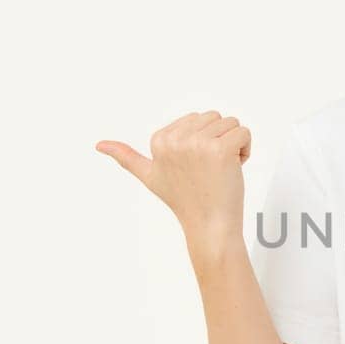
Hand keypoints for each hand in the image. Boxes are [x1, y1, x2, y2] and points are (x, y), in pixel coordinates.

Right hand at [96, 111, 250, 238]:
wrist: (209, 225)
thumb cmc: (184, 200)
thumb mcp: (150, 176)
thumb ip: (126, 157)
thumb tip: (100, 145)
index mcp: (159, 139)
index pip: (197, 119)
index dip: (203, 142)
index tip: (195, 166)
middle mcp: (175, 139)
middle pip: (215, 117)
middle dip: (219, 141)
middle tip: (210, 170)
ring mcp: (197, 144)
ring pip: (231, 123)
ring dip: (233, 146)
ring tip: (220, 170)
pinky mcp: (220, 150)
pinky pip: (244, 132)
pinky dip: (245, 150)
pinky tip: (233, 169)